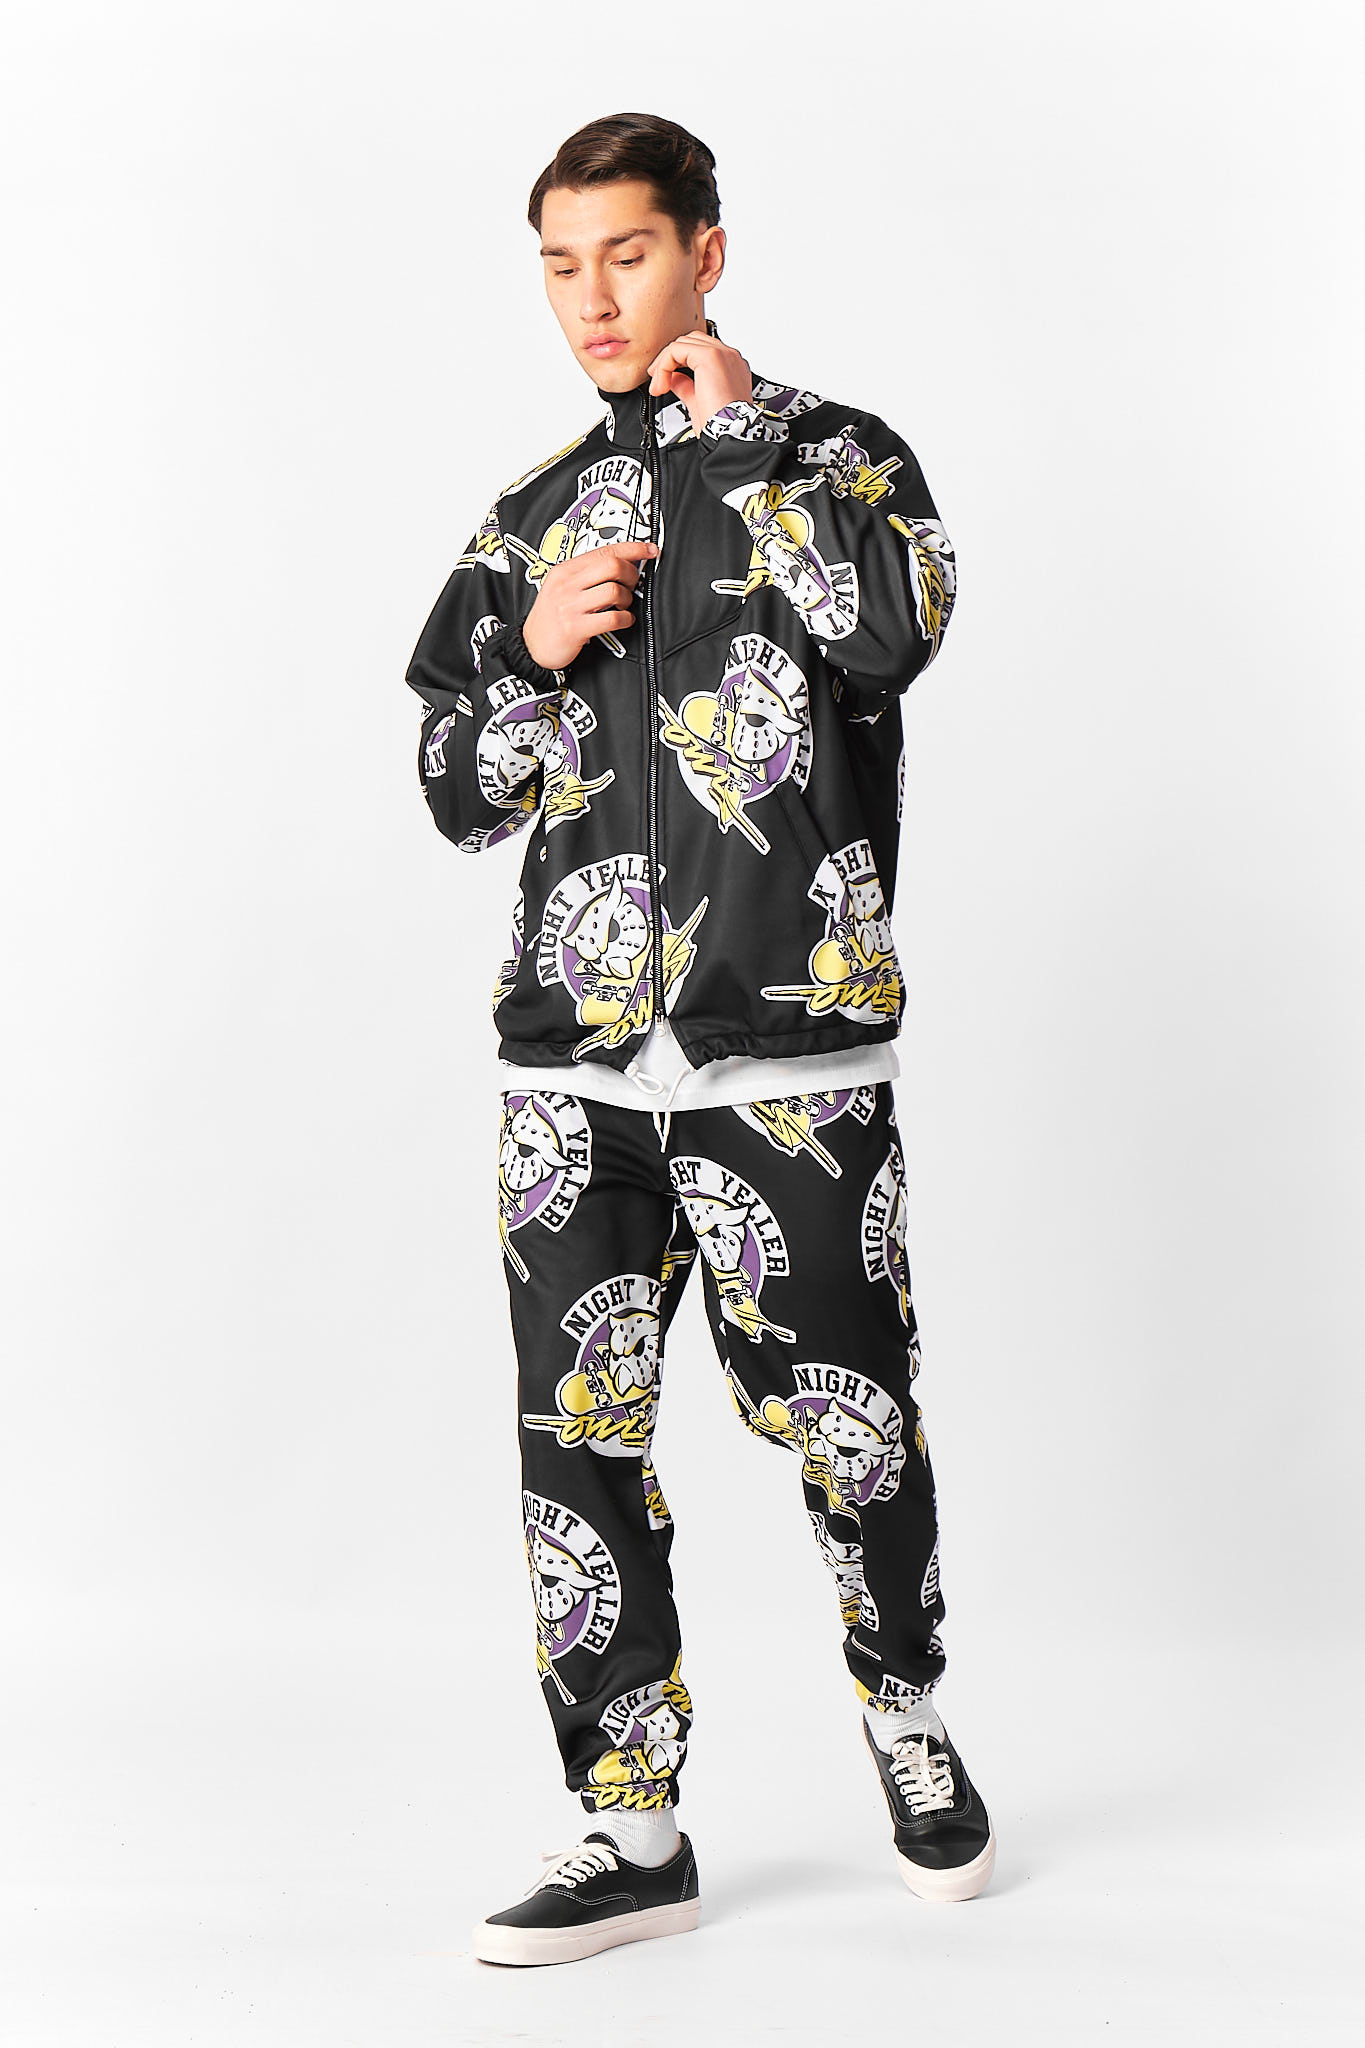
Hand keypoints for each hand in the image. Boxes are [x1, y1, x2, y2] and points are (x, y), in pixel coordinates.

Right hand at [521, 540, 659, 670]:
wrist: (532, 646)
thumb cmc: (551, 616)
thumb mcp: (561, 586)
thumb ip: (586, 574)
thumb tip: (621, 563)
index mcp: (565, 570)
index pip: (605, 550)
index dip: (633, 549)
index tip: (649, 550)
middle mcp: (567, 584)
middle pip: (612, 566)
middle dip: (631, 574)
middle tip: (632, 585)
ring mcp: (570, 605)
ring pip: (614, 591)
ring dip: (628, 599)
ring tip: (623, 605)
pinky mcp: (576, 627)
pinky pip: (612, 618)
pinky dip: (625, 619)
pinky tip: (623, 620)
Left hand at [647, 329, 751, 434]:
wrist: (729, 433)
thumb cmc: (721, 424)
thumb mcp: (698, 401)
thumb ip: (686, 386)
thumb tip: (673, 379)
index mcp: (731, 367)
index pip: (700, 352)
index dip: (679, 363)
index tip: (666, 382)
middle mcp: (729, 357)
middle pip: (691, 342)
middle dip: (670, 359)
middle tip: (658, 381)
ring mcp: (721, 353)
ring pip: (683, 344)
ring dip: (664, 363)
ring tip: (658, 386)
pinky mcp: (709, 356)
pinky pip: (676, 350)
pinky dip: (664, 366)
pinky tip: (661, 384)